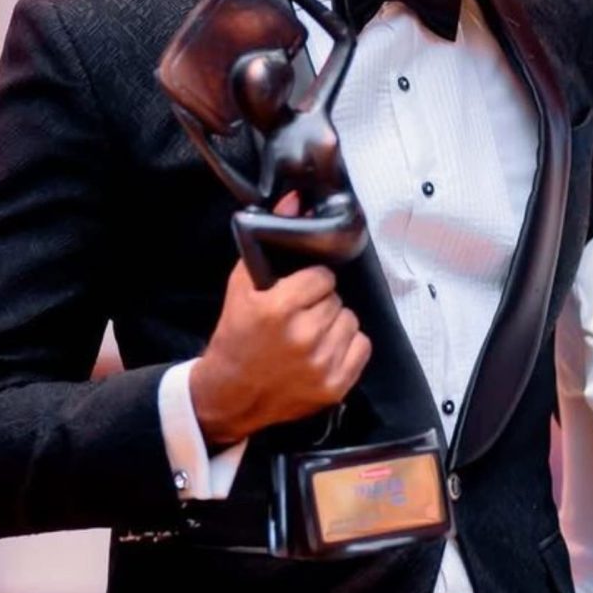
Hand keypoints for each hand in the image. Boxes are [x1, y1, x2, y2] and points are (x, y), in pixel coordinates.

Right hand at [190, 231, 369, 446]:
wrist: (231, 392)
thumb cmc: (236, 336)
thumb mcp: (242, 286)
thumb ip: (266, 242)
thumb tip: (295, 200)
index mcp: (277, 309)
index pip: (323, 277)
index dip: (310, 283)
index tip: (298, 292)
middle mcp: (303, 336)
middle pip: (337, 300)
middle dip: (320, 304)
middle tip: (300, 316)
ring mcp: (321, 363)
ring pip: (351, 321)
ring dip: (335, 324)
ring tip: (310, 333)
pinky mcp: (336, 385)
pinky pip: (362, 347)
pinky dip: (347, 346)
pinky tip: (324, 350)